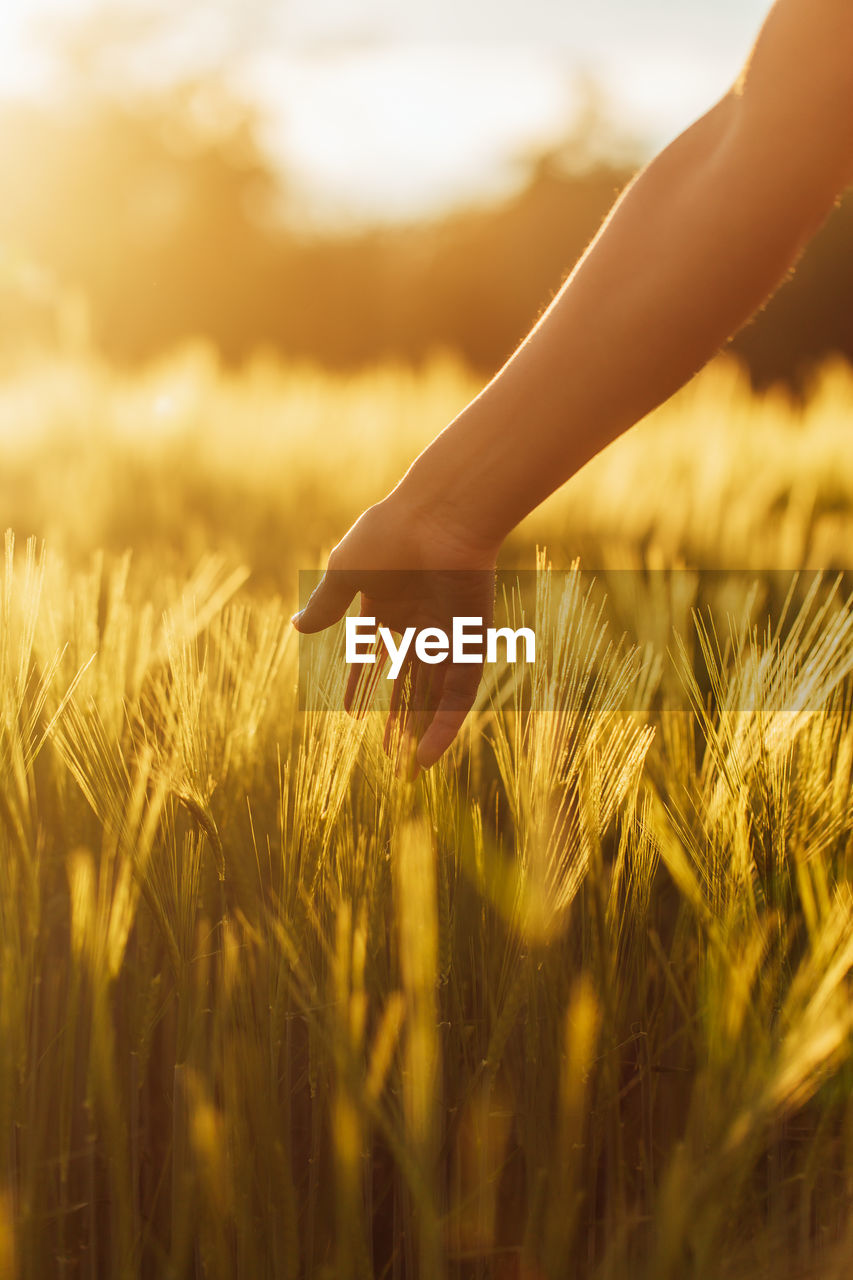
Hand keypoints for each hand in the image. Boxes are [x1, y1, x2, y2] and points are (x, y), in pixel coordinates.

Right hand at [291, 493, 498, 770]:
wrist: (442, 517)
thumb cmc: (390, 536)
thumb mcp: (346, 573)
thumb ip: (326, 605)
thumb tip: (297, 627)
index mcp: (386, 601)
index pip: (371, 653)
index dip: (360, 684)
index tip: (350, 715)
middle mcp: (418, 621)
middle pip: (405, 680)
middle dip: (395, 717)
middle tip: (385, 755)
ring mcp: (447, 635)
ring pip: (431, 694)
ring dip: (418, 730)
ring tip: (404, 769)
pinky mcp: (472, 644)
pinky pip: (459, 694)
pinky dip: (445, 725)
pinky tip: (428, 755)